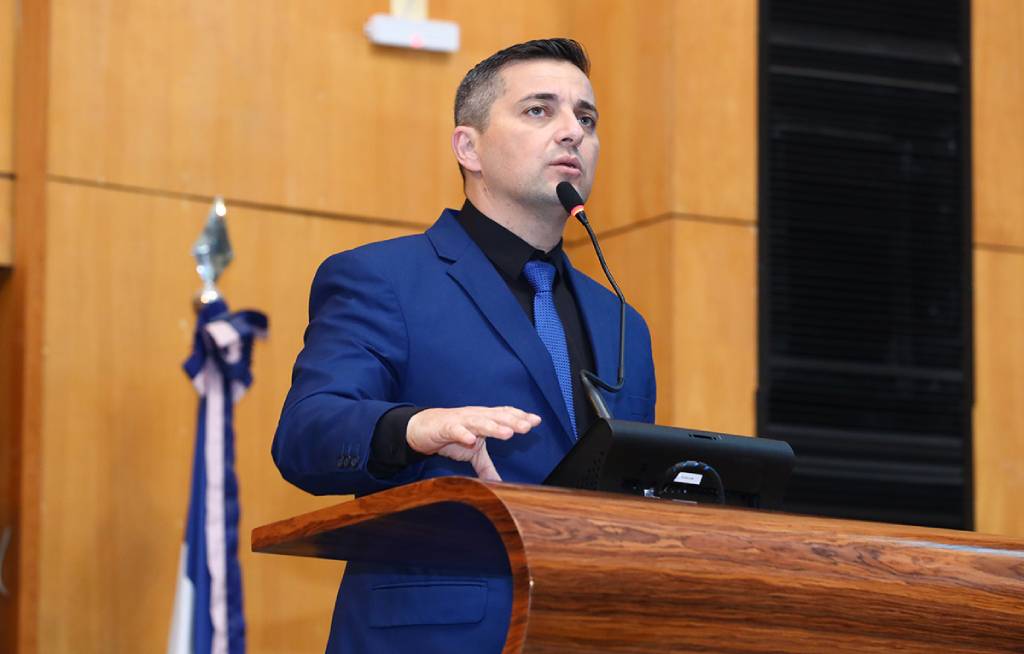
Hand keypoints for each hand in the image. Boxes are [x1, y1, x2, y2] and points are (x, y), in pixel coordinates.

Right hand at [406, 406, 541, 480]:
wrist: (421, 429)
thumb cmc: (450, 436)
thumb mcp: (472, 454)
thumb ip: (486, 467)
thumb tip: (500, 485)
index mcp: (484, 419)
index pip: (504, 415)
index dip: (520, 416)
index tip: (536, 421)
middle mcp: (475, 416)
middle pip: (496, 417)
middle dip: (513, 421)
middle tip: (528, 426)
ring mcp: (460, 421)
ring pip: (479, 422)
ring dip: (494, 427)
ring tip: (508, 433)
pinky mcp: (445, 427)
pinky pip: (455, 430)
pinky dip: (463, 434)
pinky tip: (471, 440)